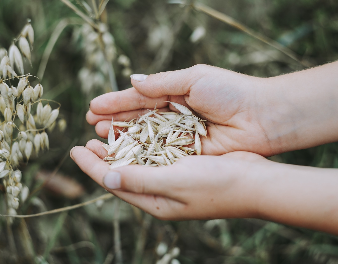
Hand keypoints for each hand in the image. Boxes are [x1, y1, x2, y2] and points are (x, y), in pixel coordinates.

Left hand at [70, 139, 265, 219]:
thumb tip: (105, 177)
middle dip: (102, 158)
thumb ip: (139, 180)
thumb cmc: (216, 185)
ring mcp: (172, 180)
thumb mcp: (174, 182)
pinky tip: (135, 133)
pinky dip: (141, 144)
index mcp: (155, 201)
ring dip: (120, 148)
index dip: (91, 167)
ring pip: (137, 162)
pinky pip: (154, 155)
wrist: (255, 182)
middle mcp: (160, 192)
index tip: (73, 149)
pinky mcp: (184, 166)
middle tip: (85, 141)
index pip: (114, 182)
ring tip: (104, 135)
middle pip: (122, 173)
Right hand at [87, 64, 276, 155]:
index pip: (139, 98)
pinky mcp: (187, 154)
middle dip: (115, 120)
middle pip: (138, 119)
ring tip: (100, 137)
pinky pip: (159, 154)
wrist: (262, 117)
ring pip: (145, 137)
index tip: (94, 107)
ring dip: (123, 137)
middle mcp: (173, 116)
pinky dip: (141, 153)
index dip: (116, 102)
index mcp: (174, 94)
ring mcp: (179, 136)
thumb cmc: (230, 92)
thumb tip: (132, 81)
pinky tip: (123, 153)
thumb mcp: (194, 79)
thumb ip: (161, 83)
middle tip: (91, 124)